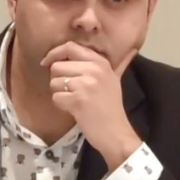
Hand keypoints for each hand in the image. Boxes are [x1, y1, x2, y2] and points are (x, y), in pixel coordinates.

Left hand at [42, 43, 140, 167]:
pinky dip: (61, 105)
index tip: (47, 62)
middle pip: (57, 66)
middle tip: (69, 91)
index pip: (70, 47)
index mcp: (101, 62)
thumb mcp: (115, 80)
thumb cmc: (112, 107)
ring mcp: (86, 84)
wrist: (116, 132)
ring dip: (59, 93)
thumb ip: (119, 64)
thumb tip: (132, 50)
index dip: (55, 53)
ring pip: (54, 82)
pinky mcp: (78, 100)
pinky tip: (73, 109)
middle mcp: (94, 69)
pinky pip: (56, 97)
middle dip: (57, 80)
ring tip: (73, 100)